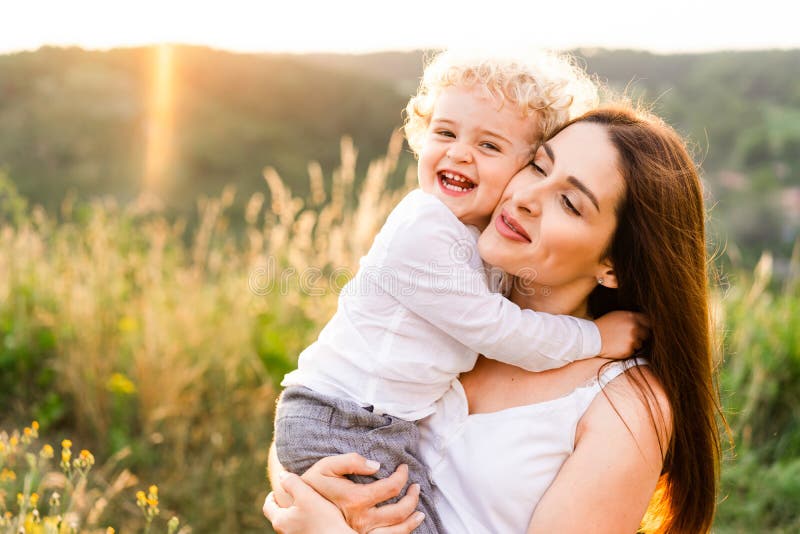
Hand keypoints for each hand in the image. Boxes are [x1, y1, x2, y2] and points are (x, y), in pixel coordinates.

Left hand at [263, 471, 356, 533]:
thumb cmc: (323, 519)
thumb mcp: (307, 495)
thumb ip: (292, 483)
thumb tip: (281, 475)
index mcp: (280, 521)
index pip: (267, 506)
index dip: (271, 496)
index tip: (279, 489)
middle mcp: (284, 532)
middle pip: (277, 515)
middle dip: (282, 504)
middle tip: (291, 494)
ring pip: (289, 522)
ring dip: (293, 512)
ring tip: (304, 503)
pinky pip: (299, 528)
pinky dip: (301, 520)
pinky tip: (315, 516)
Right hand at [300, 453, 422, 533]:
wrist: (299, 506)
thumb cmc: (314, 482)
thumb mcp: (327, 466)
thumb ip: (351, 461)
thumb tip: (377, 465)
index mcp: (354, 499)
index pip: (390, 488)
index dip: (401, 477)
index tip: (404, 469)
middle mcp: (360, 519)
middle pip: (398, 512)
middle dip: (412, 499)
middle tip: (416, 487)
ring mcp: (360, 532)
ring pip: (395, 532)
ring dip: (412, 521)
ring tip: (420, 511)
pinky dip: (401, 533)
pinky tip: (407, 525)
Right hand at [595, 310, 649, 359]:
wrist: (591, 338)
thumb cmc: (602, 326)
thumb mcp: (616, 315)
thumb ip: (630, 317)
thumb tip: (641, 320)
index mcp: (631, 316)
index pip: (647, 321)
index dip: (645, 325)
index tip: (642, 329)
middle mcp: (634, 327)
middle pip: (646, 333)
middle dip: (641, 336)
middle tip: (630, 337)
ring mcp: (632, 339)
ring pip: (640, 344)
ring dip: (634, 344)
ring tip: (620, 342)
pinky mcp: (629, 350)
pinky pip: (633, 351)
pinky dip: (627, 350)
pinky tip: (618, 347)